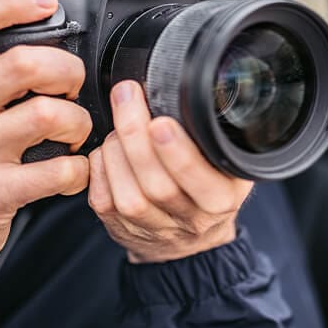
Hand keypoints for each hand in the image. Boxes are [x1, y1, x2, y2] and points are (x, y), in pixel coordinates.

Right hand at [0, 0, 90, 311]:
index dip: (8, 2)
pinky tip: (71, 171)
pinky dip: (80, 170)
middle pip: (24, 63)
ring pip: (50, 114)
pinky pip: (60, 170)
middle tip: (73, 87)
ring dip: (79, 123)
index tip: (44, 1)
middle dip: (68, 70)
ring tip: (74, 133)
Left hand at [88, 80, 252, 262]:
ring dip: (116, 151)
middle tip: (127, 96)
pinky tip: (107, 148)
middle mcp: (190, 219)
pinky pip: (103, 200)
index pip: (202, 181)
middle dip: (136, 136)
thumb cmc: (207, 185)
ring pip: (128, 195)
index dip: (178, 154)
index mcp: (221, 198)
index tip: (161, 123)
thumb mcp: (227, 161)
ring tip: (119, 123)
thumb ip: (214, 135)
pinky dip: (100, 166)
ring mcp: (154, 228)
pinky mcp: (122, 228)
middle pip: (157, 185)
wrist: (189, 237)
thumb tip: (189, 90)